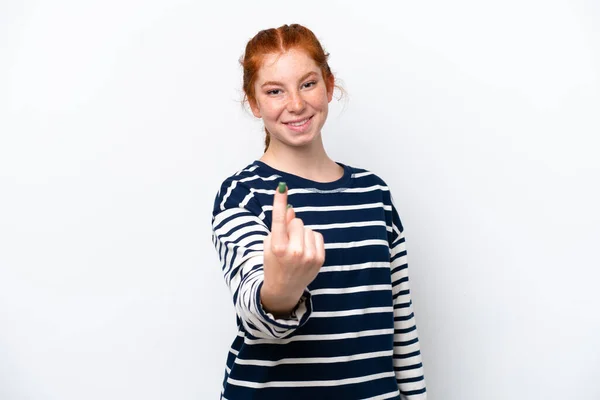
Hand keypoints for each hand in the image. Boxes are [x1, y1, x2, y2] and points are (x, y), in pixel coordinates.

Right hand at [260, 182, 324, 314]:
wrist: (284, 288)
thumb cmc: (274, 263)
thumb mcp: (271, 245)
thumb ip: (281, 226)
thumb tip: (292, 209)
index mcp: (277, 247)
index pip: (279, 219)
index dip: (280, 202)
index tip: (282, 187)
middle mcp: (294, 252)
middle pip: (297, 221)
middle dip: (292, 227)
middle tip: (287, 241)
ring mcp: (308, 256)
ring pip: (307, 228)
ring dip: (302, 234)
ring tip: (296, 248)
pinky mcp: (319, 259)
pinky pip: (317, 235)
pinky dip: (311, 240)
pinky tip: (305, 251)